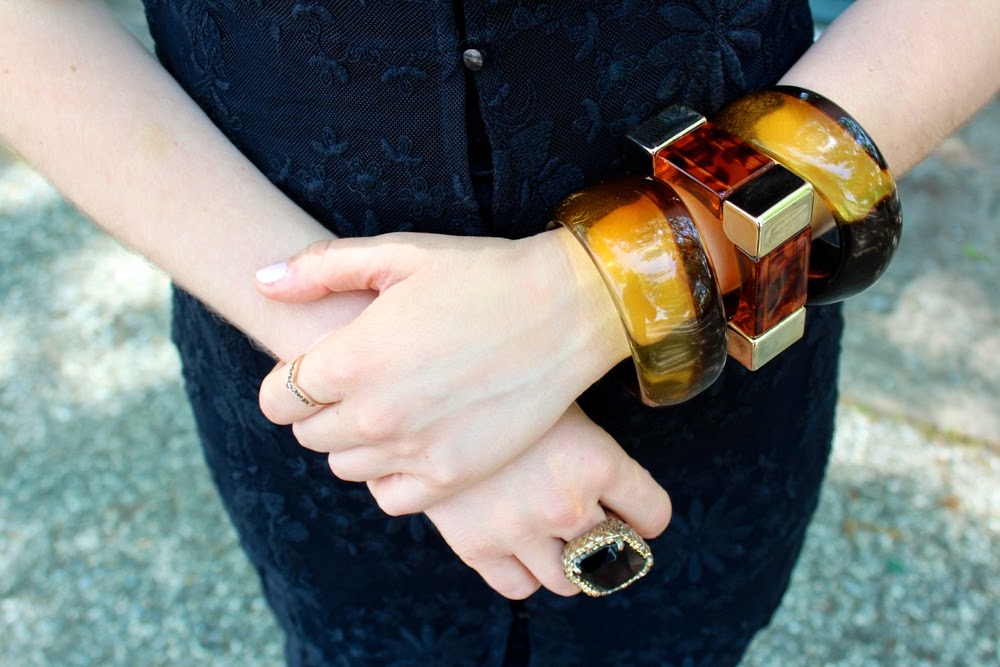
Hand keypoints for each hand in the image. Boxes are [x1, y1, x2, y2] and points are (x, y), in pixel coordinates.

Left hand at [255, 229, 629, 513]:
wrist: (566, 311)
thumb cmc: (482, 274)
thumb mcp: (400, 254)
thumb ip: (320, 269)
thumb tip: (262, 282)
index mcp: (352, 359)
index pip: (275, 398)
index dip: (287, 381)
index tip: (315, 368)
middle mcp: (376, 414)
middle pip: (307, 434)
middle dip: (319, 408)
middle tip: (357, 381)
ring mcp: (415, 451)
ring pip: (345, 466)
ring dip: (354, 440)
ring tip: (389, 406)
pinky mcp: (452, 475)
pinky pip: (389, 497)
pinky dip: (389, 475)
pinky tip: (412, 441)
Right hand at [413, 403, 671, 598]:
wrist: (421, 386)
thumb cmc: (499, 379)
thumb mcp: (559, 394)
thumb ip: (591, 436)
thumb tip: (614, 468)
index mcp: (598, 460)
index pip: (653, 515)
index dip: (646, 514)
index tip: (636, 511)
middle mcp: (567, 504)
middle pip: (616, 552)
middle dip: (609, 540)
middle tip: (594, 521)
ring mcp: (521, 530)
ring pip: (571, 580)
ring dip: (572, 564)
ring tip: (557, 537)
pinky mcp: (477, 547)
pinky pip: (520, 586)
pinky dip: (528, 574)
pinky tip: (521, 546)